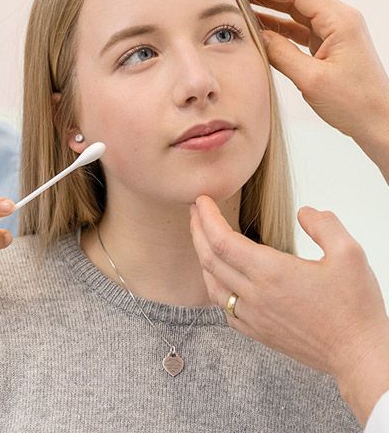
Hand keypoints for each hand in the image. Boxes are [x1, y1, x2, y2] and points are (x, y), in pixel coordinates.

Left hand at [189, 194, 388, 423]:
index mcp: (271, 272)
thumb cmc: (355, 308)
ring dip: (202, 257)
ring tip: (202, 237)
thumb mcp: (350, 254)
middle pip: (209, 258)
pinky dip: (215, 285)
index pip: (222, 240)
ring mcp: (252, 316)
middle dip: (198, 230)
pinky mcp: (257, 332)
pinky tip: (220, 277)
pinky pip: (224, 307)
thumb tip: (304, 212)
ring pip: (212, 283)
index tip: (201, 199)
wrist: (359, 356)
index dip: (206, 217)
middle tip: (195, 210)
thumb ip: (324, 225)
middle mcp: (254, 295)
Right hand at [235, 0, 388, 142]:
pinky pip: (297, 24)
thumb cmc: (354, 103)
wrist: (378, 120)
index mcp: (339, 21)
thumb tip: (255, 34)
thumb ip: (281, 53)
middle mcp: (338, 18)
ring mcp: (333, 29)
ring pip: (295, 6)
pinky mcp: (327, 43)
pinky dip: (275, 20)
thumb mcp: (311, 79)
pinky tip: (256, 20)